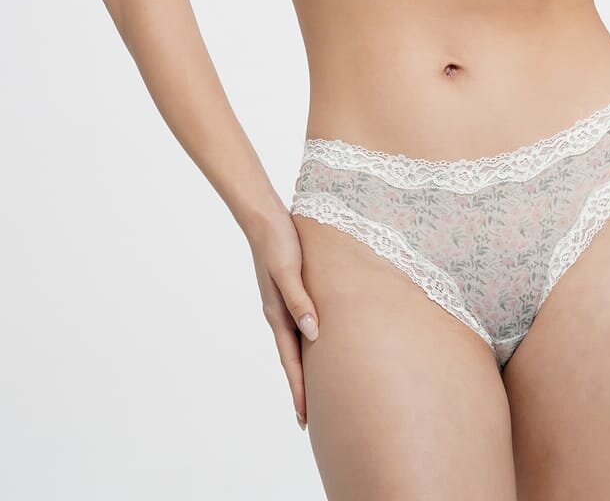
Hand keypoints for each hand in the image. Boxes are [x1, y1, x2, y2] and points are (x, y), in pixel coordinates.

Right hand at [248, 209, 319, 431]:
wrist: (265, 219)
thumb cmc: (279, 243)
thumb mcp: (289, 272)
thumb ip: (300, 301)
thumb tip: (314, 333)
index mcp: (278, 314)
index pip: (291, 361)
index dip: (299, 390)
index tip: (304, 418)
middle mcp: (278, 315)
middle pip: (292, 360)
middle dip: (300, 389)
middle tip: (309, 419)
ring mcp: (281, 306)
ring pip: (294, 346)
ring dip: (302, 370)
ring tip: (314, 391)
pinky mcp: (288, 293)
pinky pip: (297, 328)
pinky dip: (304, 346)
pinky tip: (313, 347)